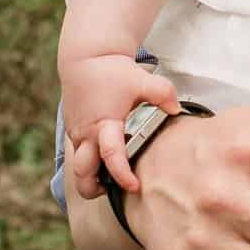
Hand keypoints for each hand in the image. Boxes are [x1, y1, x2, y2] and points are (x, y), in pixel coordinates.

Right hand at [61, 55, 180, 197]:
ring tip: (108, 180)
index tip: (134, 185)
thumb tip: (177, 110)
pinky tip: (105, 160)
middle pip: (82, 174)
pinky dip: (89, 163)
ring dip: (89, 179)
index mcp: (104, 124)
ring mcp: (77, 135)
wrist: (85, 58)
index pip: (111, 156)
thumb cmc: (113, 71)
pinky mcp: (73, 133)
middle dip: (93, 189)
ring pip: (77, 169)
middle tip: (112, 190)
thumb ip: (162, 94)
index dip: (122, 175)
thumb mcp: (142, 79)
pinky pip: (79, 156)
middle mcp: (86, 134)